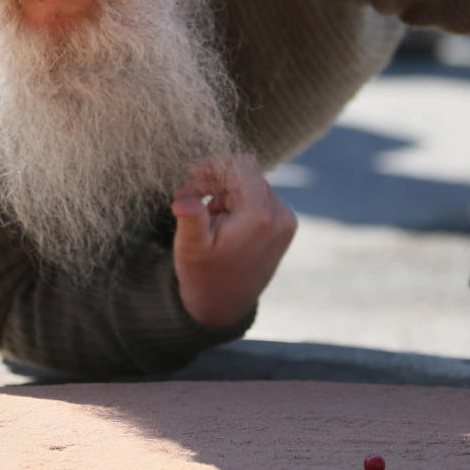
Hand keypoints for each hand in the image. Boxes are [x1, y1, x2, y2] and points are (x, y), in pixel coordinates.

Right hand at [171, 153, 296, 329]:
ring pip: (253, 184)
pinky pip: (261, 198)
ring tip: (205, 213)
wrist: (224, 305)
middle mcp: (280, 215)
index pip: (241, 164)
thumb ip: (190, 219)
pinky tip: (222, 221)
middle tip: (187, 194)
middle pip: (247, 173)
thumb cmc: (203, 275)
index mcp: (259, 216)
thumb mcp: (191, 248)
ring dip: (226, 191)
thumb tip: (183, 200)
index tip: (192, 175)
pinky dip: (240, 202)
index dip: (214, 164)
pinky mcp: (286, 226)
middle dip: (216, 180)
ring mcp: (286, 221)